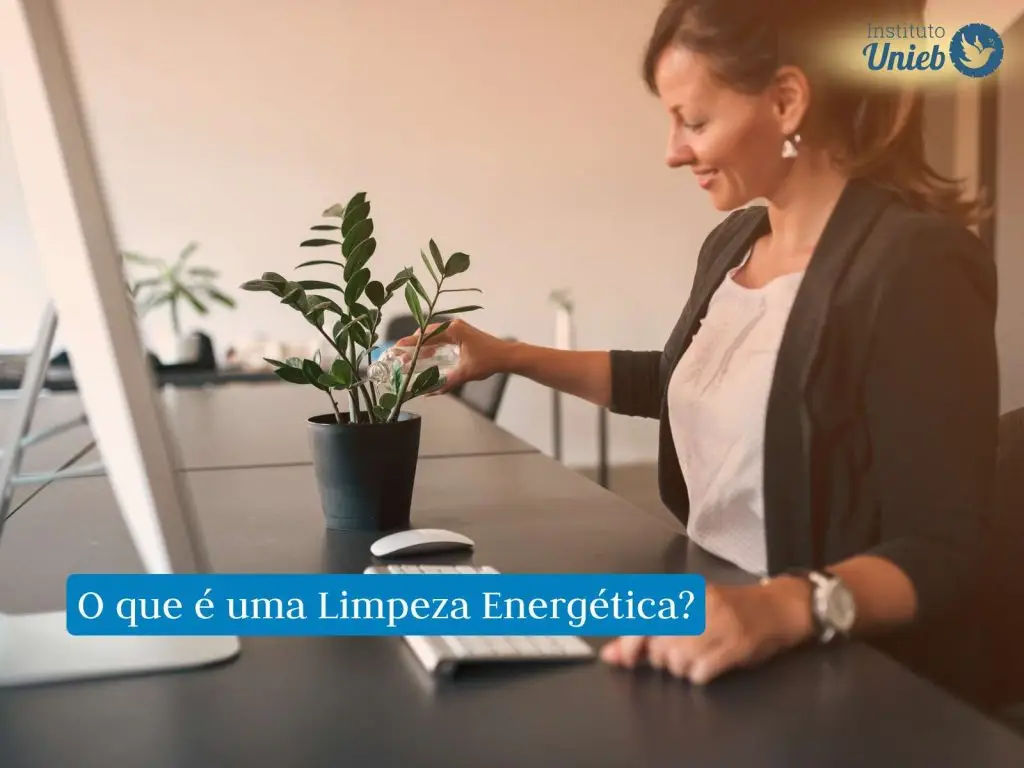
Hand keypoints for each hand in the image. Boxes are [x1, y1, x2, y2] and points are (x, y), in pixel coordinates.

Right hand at [394, 319, 511, 393]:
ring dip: (423, 346)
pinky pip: (441, 337)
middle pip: (427, 333)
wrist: (507, 356)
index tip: (397, 348)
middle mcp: (454, 325)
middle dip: (414, 345)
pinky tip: (428, 357)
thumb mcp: (465, 373)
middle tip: (402, 357)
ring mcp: (458, 328)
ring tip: (412, 359)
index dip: (410, 342)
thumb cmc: (488, 361)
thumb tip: (430, 392)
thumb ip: (447, 382)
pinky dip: (433, 346)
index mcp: (453, 330)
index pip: (426, 335)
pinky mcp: (462, 333)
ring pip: (434, 335)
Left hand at [600, 577, 814, 683]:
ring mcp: (719, 624)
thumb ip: (647, 632)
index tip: (625, 660)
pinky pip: (702, 671)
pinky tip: (706, 668)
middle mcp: (698, 604)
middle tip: (674, 655)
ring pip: (678, 660)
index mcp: (682, 593)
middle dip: (660, 658)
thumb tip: (610, 654)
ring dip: (681, 669)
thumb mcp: (688, 611)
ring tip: (693, 661)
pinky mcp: (737, 645)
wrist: (778, 606)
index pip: (643, 618)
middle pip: (658, 644)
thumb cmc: (729, 608)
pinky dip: (699, 675)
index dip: (628, 643)